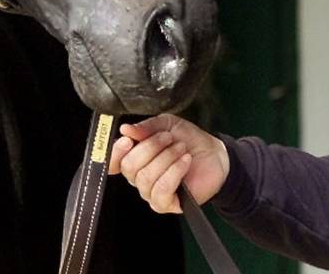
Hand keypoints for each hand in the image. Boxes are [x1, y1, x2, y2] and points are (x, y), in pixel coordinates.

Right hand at [108, 114, 229, 214]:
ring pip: (146, 177)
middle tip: (169, 138)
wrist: (215, 155)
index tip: (128, 140)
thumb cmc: (189, 140)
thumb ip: (147, 127)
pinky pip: (161, 190)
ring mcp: (151, 192)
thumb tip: (126, 129)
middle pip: (130, 167)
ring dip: (166, 158)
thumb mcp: (168, 124)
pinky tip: (185, 162)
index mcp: (135, 158)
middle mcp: (139, 177)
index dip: (116, 153)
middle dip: (151, 147)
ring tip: (181, 148)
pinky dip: (174, 172)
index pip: (113, 162)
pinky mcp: (166, 204)